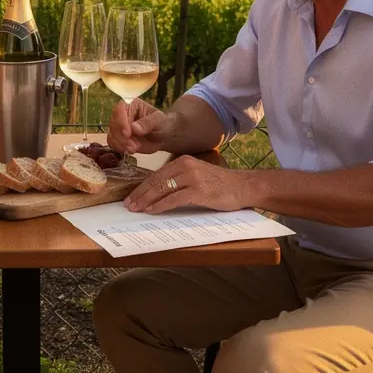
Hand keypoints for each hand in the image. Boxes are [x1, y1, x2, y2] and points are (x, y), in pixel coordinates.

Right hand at [107, 98, 177, 155]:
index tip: (128, 133)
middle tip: (134, 146)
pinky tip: (129, 151)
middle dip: (122, 137)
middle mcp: (122, 113)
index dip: (121, 121)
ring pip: (112, 134)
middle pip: (114, 123)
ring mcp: (119, 126)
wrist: (162, 136)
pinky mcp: (118, 137)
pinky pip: (112, 142)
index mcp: (132, 104)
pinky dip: (119, 148)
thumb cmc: (162, 124)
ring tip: (134, 149)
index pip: (120, 108)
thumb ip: (148, 123)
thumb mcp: (159, 121)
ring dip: (121, 144)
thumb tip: (134, 128)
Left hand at [124, 155, 250, 213]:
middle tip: (128, 205)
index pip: (156, 175)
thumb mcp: (197, 176)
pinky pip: (174, 199)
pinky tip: (152, 211)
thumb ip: (179, 179)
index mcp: (183, 161)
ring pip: (162, 189)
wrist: (243, 187)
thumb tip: (158, 192)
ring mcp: (192, 178)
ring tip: (136, 209)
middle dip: (140, 194)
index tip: (131, 197)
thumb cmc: (220, 184)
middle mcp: (185, 166)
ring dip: (146, 201)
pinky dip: (161, 205)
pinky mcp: (199, 191)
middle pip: (156, 181)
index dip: (141, 187)